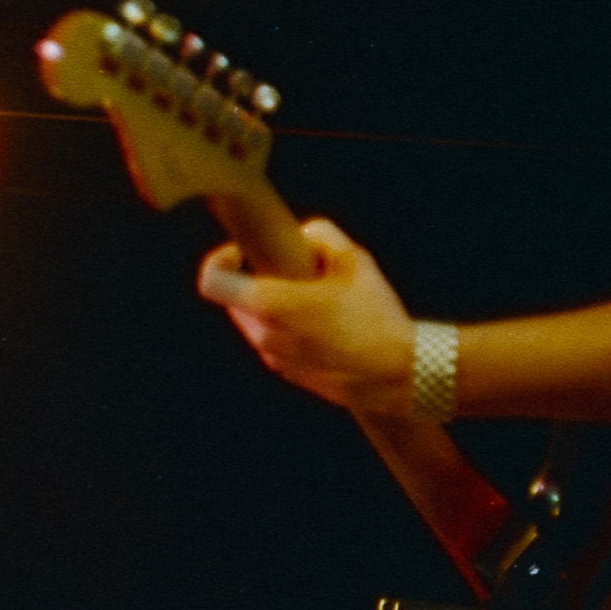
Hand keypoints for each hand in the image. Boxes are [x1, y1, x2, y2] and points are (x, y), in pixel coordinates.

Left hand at [197, 217, 417, 414]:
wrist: (399, 374)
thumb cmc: (374, 316)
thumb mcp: (354, 259)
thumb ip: (319, 234)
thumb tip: (301, 237)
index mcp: (269, 305)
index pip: (212, 281)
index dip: (219, 259)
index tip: (241, 252)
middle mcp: (263, 336)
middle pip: (236, 300)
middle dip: (256, 282)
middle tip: (294, 273)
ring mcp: (274, 359)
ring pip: (256, 322)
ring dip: (274, 307)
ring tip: (318, 301)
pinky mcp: (288, 375)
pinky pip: (274, 343)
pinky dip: (287, 330)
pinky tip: (326, 326)